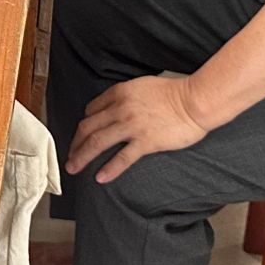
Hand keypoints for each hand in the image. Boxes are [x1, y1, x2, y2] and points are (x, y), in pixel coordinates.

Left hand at [66, 74, 210, 182]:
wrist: (194, 101)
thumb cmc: (173, 93)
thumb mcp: (141, 86)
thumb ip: (124, 97)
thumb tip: (114, 109)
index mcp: (119, 93)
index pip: (91, 110)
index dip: (83, 125)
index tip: (80, 136)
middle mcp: (120, 108)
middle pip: (88, 128)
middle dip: (75, 144)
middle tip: (70, 156)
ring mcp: (131, 126)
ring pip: (97, 143)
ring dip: (82, 157)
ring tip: (74, 168)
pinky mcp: (145, 141)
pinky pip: (122, 158)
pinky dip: (108, 169)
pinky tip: (100, 177)